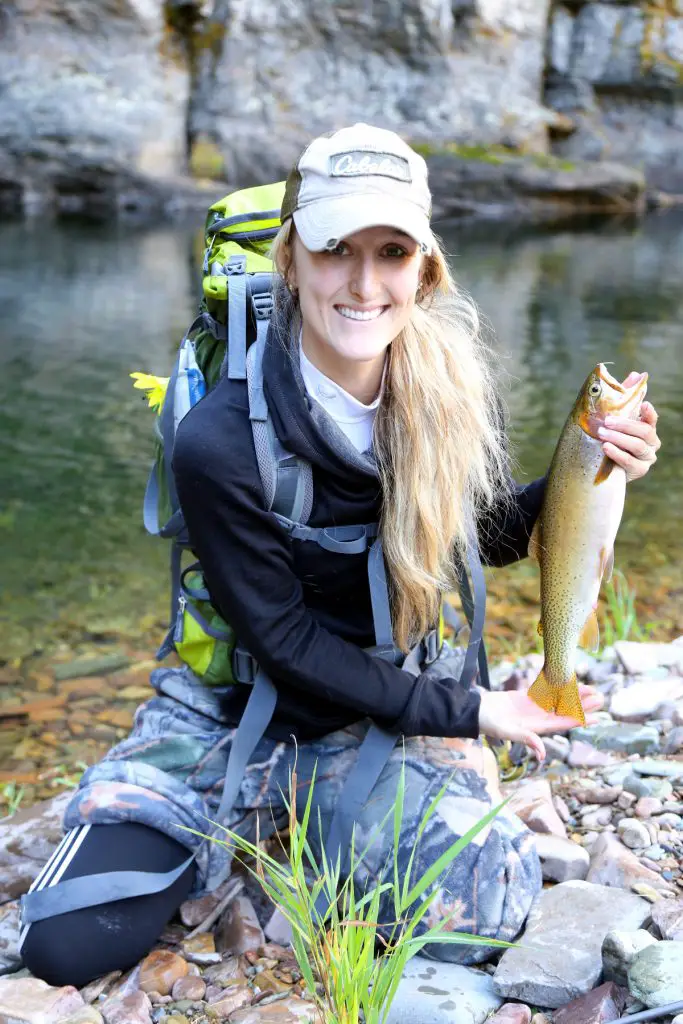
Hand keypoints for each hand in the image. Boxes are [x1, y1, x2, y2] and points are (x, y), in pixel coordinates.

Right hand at [477, 685, 604, 761]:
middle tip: (601, 698)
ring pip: (558, 700)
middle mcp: (538, 718)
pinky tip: (566, 680)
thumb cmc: (489, 723)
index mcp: (537, 727)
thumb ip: (526, 739)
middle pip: (566, 711)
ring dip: (574, 695)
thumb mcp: (507, 732)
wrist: (476, 711)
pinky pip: (545, 691)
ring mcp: (533, 707)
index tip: (597, 717)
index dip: (581, 720)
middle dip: (583, 705)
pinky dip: (556, 686)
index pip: (564, 723)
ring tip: (590, 688)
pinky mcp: (525, 698)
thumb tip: (542, 754)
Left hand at [597, 372, 660, 482]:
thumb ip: (624, 399)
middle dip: (625, 425)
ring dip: (618, 438)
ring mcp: (647, 458)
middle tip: (607, 421)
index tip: (643, 404)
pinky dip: (617, 454)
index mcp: (647, 428)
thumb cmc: (610, 438)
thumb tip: (635, 374)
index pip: (652, 419)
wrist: (602, 467)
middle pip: (644, 431)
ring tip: (602, 433)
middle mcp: (651, 443)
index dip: (649, 412)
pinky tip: (606, 447)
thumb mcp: (615, 419)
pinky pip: (629, 462)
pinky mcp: (639, 471)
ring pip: (637, 446)